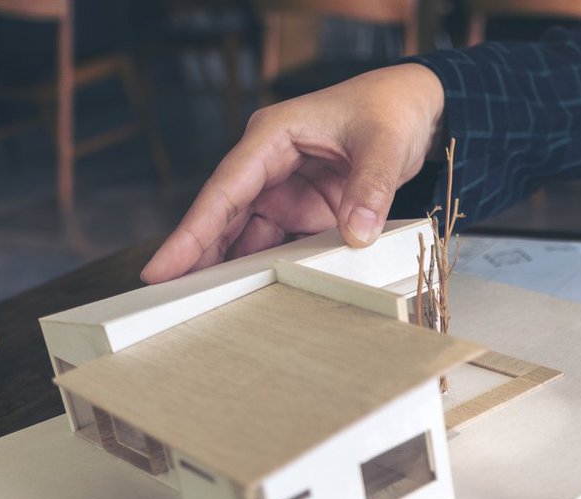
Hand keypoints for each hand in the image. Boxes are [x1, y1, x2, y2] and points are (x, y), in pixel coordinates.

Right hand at [140, 64, 444, 283]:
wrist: (415, 109)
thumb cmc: (389, 111)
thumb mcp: (383, 145)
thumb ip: (371, 189)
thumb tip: (356, 236)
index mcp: (273, 135)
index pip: (225, 187)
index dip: (194, 229)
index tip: (165, 265)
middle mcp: (269, 163)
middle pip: (224, 215)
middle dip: (196, 255)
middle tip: (165, 297)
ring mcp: (286, 189)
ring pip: (246, 234)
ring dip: (228, 267)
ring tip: (202, 306)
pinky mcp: (305, 209)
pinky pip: (278, 242)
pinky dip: (265, 268)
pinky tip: (251, 296)